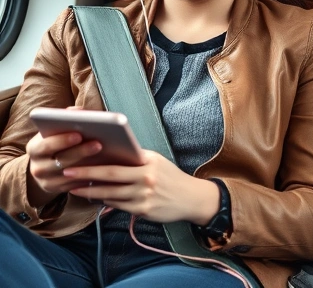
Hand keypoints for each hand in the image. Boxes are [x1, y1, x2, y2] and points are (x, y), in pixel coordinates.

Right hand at [26, 107, 102, 206]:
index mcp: (34, 149)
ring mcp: (47, 181)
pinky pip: (76, 186)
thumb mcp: (54, 131)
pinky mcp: (58, 191)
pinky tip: (104, 170)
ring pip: (70, 175)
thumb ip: (65, 119)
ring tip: (105, 157)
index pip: (45, 145)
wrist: (43, 168)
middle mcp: (37, 167)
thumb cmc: (54, 143)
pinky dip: (90, 178)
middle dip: (81, 152)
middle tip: (99, 144)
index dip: (61, 140)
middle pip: (61, 161)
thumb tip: (78, 110)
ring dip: (89, 166)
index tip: (78, 134)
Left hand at [63, 150, 218, 224]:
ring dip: (90, 191)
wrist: (191, 198)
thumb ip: (136, 159)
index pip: (118, 160)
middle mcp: (146, 178)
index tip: (77, 159)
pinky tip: (96, 197)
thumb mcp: (157, 163)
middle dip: (86, 175)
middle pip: (110, 176)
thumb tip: (108, 156)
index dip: (95, 161)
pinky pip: (117, 205)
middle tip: (67, 173)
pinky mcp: (143, 210)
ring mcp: (144, 196)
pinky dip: (105, 200)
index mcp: (149, 162)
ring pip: (110, 193)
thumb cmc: (171, 178)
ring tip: (75, 188)